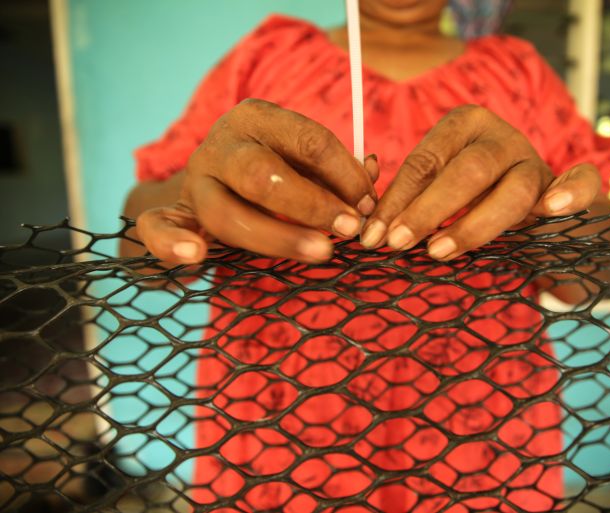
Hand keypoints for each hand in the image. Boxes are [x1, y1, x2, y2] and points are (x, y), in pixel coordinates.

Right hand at [135, 99, 377, 264]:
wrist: (215, 182)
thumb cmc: (277, 171)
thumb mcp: (307, 163)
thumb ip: (338, 173)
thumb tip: (370, 177)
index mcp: (258, 119)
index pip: (307, 140)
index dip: (344, 174)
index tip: (368, 206)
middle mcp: (222, 145)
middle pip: (260, 174)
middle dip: (311, 205)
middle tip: (349, 230)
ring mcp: (193, 181)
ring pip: (225, 213)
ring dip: (276, 237)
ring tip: (320, 253)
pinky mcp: (171, 214)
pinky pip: (157, 228)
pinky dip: (172, 243)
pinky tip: (195, 257)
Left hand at [360, 105, 600, 259]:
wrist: (524, 202)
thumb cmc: (465, 196)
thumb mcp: (435, 190)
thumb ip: (408, 199)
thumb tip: (368, 227)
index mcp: (462, 125)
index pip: (424, 161)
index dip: (396, 200)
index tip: (374, 236)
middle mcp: (500, 137)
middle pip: (467, 171)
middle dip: (428, 210)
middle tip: (398, 244)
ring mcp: (535, 159)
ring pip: (513, 190)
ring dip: (474, 224)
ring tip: (438, 251)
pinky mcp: (566, 183)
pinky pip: (581, 182)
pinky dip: (572, 192)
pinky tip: (554, 209)